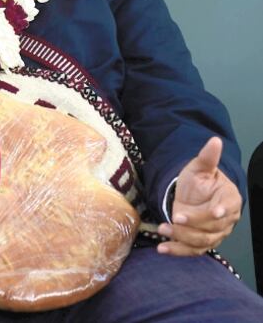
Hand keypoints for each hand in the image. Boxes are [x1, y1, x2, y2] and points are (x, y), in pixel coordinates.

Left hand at [157, 137, 241, 255]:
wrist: (191, 196)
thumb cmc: (198, 181)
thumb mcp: (200, 167)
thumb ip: (207, 157)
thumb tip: (215, 140)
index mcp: (229, 199)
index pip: (228, 207)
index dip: (221, 210)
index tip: (214, 212)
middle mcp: (226, 220)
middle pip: (212, 227)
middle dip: (193, 224)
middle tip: (174, 218)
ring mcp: (214, 233)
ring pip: (202, 240)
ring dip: (182, 237)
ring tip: (163, 230)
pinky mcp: (200, 242)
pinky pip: (192, 250)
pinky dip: (177, 251)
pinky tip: (162, 249)